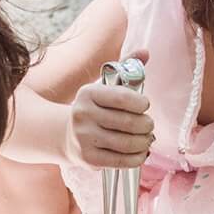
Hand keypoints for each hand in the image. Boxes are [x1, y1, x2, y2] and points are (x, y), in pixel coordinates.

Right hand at [64, 51, 153, 168]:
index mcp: (88, 93)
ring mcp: (84, 138)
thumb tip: (146, 52)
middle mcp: (83, 115)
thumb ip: (126, 67)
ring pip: (128, 143)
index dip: (141, 103)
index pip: (123, 98)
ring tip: (146, 138)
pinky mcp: (89, 159)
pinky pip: (123, 161)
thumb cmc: (93, 108)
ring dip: (145, 141)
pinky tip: (140, 151)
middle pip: (130, 123)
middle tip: (148, 125)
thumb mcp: (104, 86)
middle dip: (147, 125)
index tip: (144, 105)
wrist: (65, 135)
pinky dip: (138, 157)